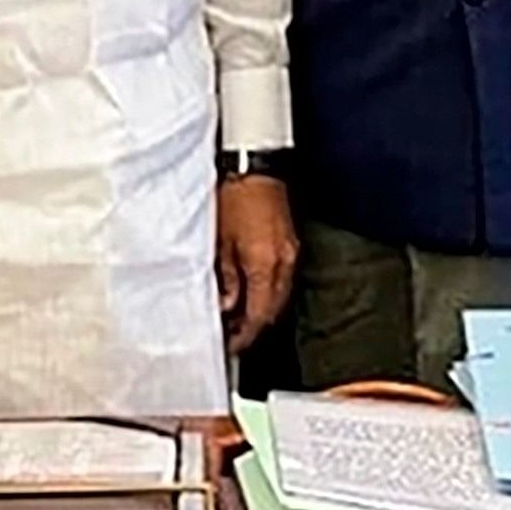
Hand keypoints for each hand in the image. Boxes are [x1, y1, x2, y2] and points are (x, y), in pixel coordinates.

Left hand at [215, 177, 298, 353]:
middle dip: (254, 327)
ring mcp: (291, 252)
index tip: (232, 344)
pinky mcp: (290, 243)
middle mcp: (283, 263)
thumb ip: (226, 277)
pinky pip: (283, 279)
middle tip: (233, 335)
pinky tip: (251, 290)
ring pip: (280, 296)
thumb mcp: (220, 241)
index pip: (259, 315)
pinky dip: (268, 291)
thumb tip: (227, 304)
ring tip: (239, 316)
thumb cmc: (233, 196)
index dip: (245, 335)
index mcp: (265, 266)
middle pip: (273, 310)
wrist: (253, 164)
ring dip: (262, 309)